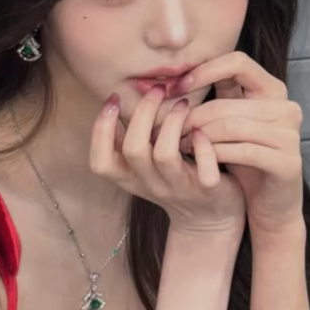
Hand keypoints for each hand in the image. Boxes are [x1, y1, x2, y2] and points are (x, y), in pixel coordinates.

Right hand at [90, 84, 245, 235]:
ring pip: (165, 155)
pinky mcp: (208, 191)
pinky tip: (202, 132)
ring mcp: (178, 189)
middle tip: (157, 89)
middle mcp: (151, 185)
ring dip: (172, 122)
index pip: (100, 162)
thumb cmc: (174, 180)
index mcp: (130, 179)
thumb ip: (128, 140)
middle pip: (133, 150)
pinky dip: (204, 147)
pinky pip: (205, 172)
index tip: (113, 98)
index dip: (101, 129)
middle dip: (142, 113)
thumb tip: (113, 103)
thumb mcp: (143, 166)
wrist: (209, 220)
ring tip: (182, 104)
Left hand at [171, 51, 303, 236]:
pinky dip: (215, 153)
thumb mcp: (230, 124)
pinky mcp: (287, 161)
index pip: (237, 62)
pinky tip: (198, 159)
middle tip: (169, 130)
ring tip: (179, 145)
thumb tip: (172, 80)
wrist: (271, 204)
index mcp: (273, 90)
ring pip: (231, 126)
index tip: (176, 88)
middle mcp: (286, 107)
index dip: (204, 71)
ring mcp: (290, 134)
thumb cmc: (245, 160)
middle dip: (192, 116)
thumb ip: (215, 100)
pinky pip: (243, 150)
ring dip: (199, 137)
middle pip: (227, 102)